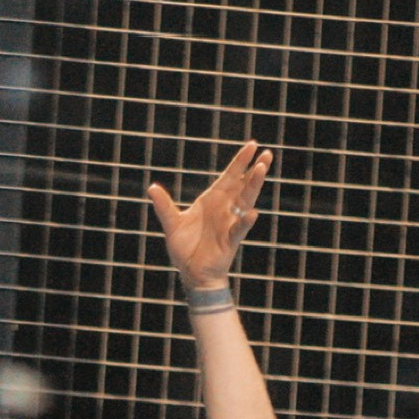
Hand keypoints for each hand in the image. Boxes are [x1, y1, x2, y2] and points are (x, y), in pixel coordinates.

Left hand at [148, 141, 271, 290]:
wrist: (191, 274)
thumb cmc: (185, 249)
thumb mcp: (172, 224)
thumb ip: (163, 206)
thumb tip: (151, 188)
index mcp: (212, 200)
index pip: (230, 176)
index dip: (240, 161)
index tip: (252, 145)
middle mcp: (225, 209)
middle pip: (243, 185)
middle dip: (254, 169)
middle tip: (266, 153)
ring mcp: (229, 223)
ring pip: (245, 202)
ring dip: (253, 186)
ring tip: (261, 169)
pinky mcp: (230, 240)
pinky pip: (239, 229)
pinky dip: (245, 221)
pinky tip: (251, 213)